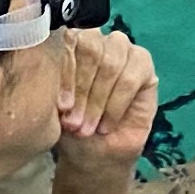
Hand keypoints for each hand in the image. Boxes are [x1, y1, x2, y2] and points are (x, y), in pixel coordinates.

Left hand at [50, 26, 160, 178]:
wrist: (92, 153)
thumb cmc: (70, 124)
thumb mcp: (55, 105)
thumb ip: (54, 82)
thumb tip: (49, 71)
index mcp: (72, 41)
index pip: (69, 41)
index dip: (66, 74)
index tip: (61, 106)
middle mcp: (99, 40)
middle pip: (91, 49)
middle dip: (81, 90)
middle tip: (73, 122)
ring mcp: (125, 50)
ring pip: (112, 64)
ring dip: (98, 100)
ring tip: (87, 128)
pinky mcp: (145, 67)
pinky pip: (131, 79)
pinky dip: (116, 105)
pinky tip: (105, 125)